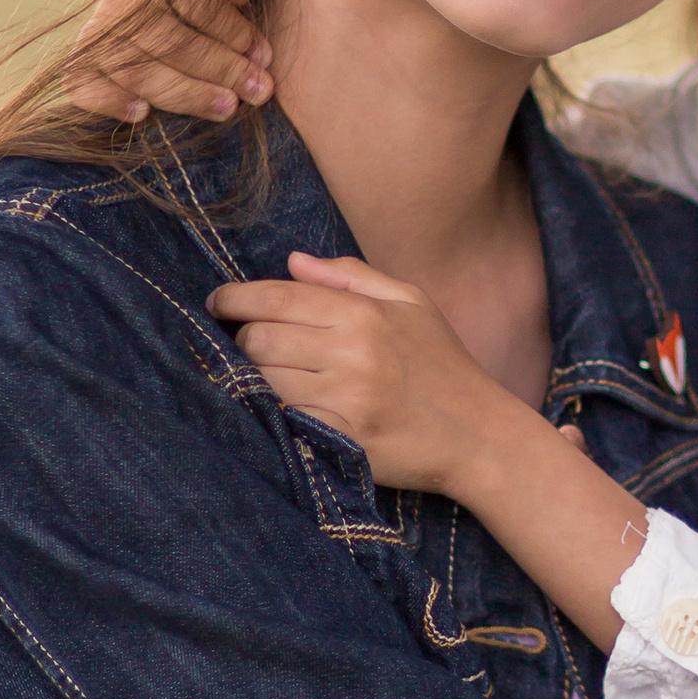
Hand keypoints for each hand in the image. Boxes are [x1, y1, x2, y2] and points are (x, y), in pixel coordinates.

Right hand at [65, 0, 275, 123]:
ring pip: (137, 70)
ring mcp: (96, 39)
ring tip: (227, 108)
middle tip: (259, 91)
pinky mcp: (78, 71)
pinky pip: (86, 88)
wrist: (135, 27)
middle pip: (170, 39)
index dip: (230, 27)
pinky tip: (142, 113)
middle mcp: (121, 4)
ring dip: (186, 92)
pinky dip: (111, 101)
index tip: (264, 55)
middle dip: (220, 67)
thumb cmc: (191, 5)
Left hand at [208, 255, 509, 492]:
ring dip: (252, 376)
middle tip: (244, 344)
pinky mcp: (342, 437)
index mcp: (364, 313)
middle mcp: (352, 351)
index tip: (217, 302)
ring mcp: (346, 397)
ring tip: (260, 374)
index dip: (234, 298)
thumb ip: (352, 277)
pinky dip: (271, 410)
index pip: (276, 296)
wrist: (480, 435)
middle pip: (259, 337)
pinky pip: (283, 417)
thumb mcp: (412, 304)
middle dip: (242, 338)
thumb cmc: (445, 367)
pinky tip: (275, 406)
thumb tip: (293, 261)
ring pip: (264, 378)